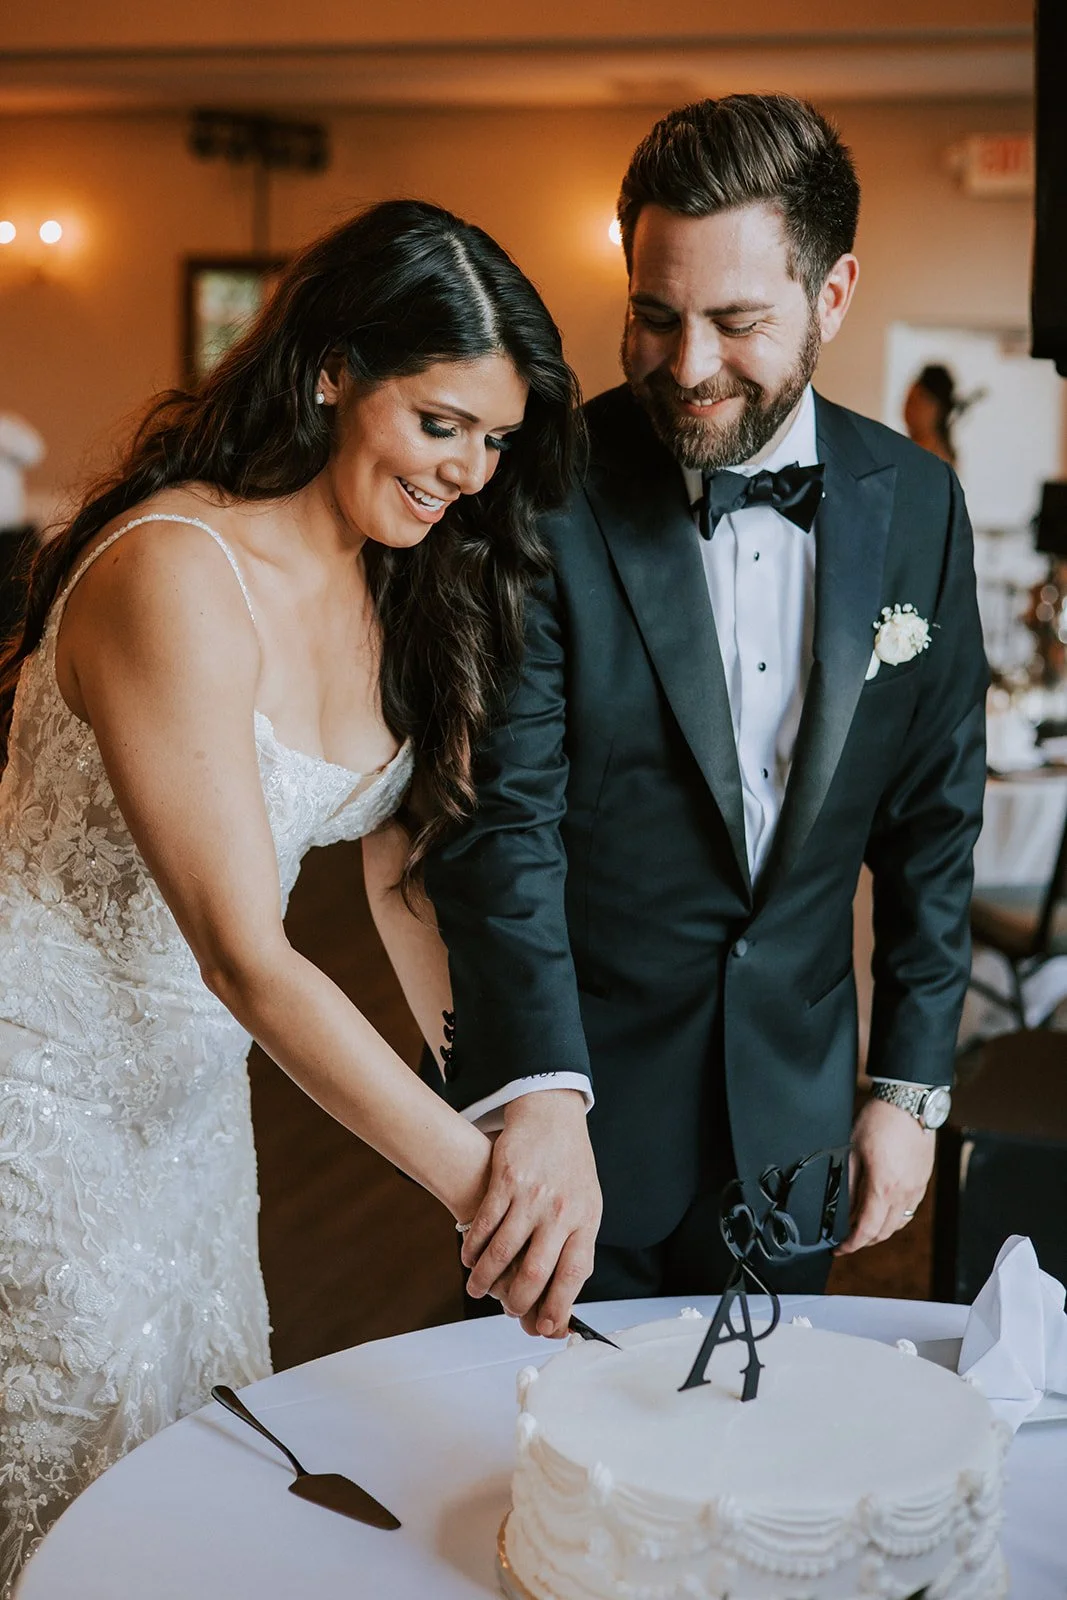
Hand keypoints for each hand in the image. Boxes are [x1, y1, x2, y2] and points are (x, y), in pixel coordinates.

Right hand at [461, 1089, 600, 1337]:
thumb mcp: (587, 1203)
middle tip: (507, 1309)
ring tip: (476, 1288)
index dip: (559, 1306)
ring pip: (504, 1251)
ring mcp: (532, 1196)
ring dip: (486, 1277)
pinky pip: (485, 1223)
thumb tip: (563, 1291)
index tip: (547, 1327)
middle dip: (517, 1300)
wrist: (553, 1114)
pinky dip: (473, 1247)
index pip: (574, 1274)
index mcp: (585, 1220)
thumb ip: (576, 1242)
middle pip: (535, 1271)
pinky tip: (469, 1256)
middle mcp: (560, 1211)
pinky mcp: (506, 1180)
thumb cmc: (570, 1165)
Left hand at [835, 1094, 934, 1255]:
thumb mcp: (851, 1150)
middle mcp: (904, 1193)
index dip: (850, 1244)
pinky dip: (893, 1217)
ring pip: (898, 1224)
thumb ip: (847, 1183)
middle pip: (884, 1232)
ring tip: (862, 1225)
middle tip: (846, 1238)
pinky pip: (908, 1210)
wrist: (909, 1103)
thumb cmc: (879, 1121)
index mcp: (883, 1187)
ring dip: (880, 1231)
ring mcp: (916, 1188)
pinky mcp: (923, 1181)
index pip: (866, 1229)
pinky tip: (882, 1209)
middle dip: (863, 1240)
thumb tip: (840, 1206)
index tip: (839, 1248)